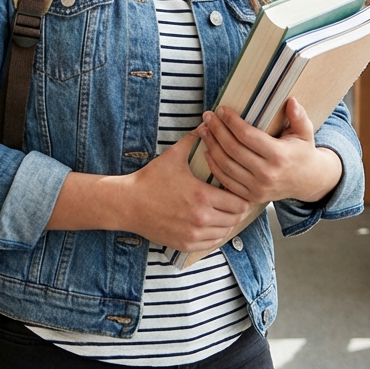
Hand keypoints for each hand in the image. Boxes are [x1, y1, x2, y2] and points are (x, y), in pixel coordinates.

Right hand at [122, 132, 253, 253]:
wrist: (129, 203)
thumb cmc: (151, 178)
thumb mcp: (173, 155)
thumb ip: (193, 139)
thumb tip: (206, 123)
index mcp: (202, 196)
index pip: (238, 202)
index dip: (240, 194)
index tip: (235, 188)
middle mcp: (201, 219)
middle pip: (235, 218)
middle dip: (236, 208)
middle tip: (232, 199)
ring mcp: (193, 235)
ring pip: (225, 232)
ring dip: (227, 222)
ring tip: (222, 210)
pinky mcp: (185, 245)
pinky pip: (211, 244)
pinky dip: (215, 234)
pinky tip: (211, 223)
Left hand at [197, 98, 342, 205]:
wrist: (307, 182)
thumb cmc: (302, 152)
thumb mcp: (305, 133)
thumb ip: (298, 116)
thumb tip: (291, 101)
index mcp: (279, 156)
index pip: (247, 135)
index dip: (231, 121)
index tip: (221, 109)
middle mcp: (267, 174)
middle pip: (233, 149)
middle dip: (217, 130)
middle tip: (207, 116)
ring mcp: (258, 188)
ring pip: (226, 165)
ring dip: (211, 146)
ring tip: (203, 130)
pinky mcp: (251, 197)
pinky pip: (226, 181)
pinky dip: (213, 165)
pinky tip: (207, 151)